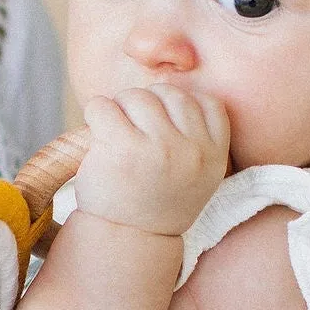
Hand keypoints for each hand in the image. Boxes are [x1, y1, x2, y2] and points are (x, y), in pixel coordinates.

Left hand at [73, 85, 230, 237]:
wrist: (126, 241)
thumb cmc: (155, 202)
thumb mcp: (195, 174)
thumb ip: (196, 134)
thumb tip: (172, 69)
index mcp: (214, 155)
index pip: (209, 103)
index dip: (180, 109)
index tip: (164, 132)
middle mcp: (192, 150)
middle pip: (169, 94)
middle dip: (146, 107)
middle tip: (133, 135)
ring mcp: (159, 148)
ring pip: (136, 96)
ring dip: (119, 110)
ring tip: (115, 137)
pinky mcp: (123, 148)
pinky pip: (103, 106)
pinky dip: (95, 116)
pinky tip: (97, 137)